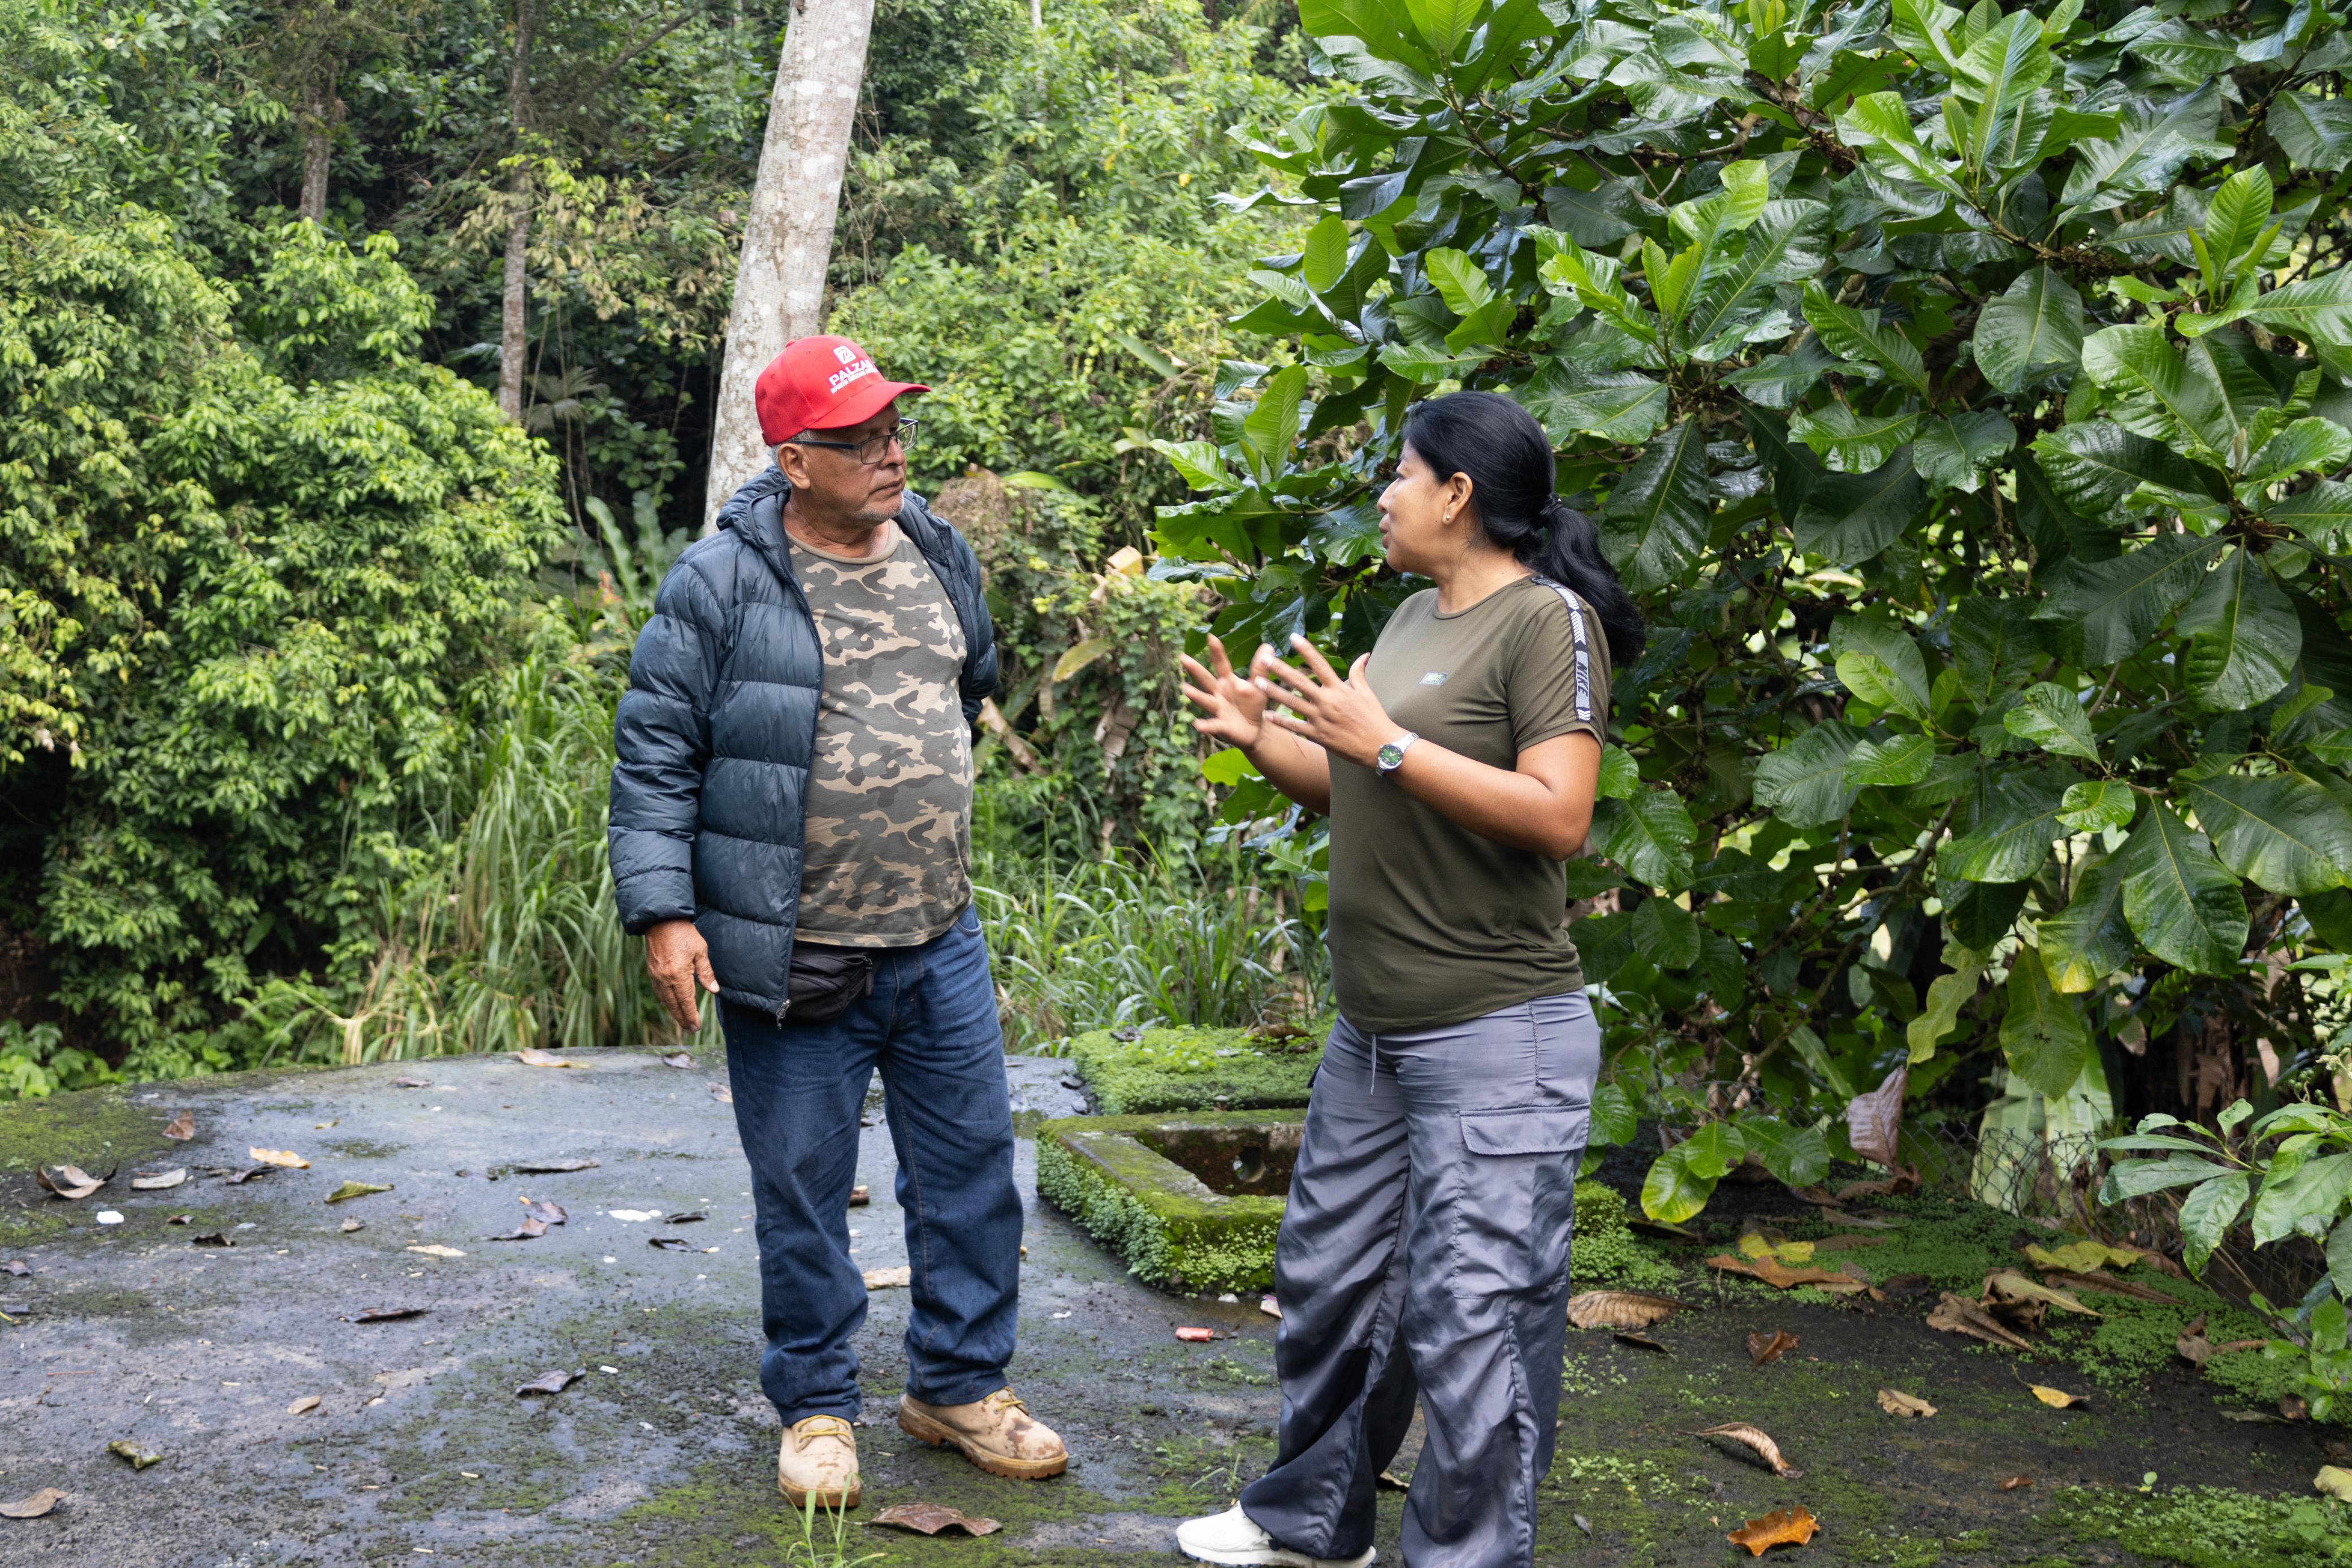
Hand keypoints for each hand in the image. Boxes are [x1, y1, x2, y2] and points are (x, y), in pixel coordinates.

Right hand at [646, 919, 718, 1033]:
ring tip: (682, 1021)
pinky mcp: (651, 971)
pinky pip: (659, 991)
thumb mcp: (700, 951)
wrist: (661, 920)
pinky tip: (671, 1005)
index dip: (691, 1016)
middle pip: (674, 1005)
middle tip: (690, 1030)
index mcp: (678, 974)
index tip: (696, 1027)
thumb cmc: (684, 933)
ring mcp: (656, 975)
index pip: (686, 1001)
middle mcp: (664, 978)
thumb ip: (706, 972)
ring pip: (665, 1000)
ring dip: (674, 1012)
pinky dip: (665, 1001)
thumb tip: (713, 990)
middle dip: (682, 1019)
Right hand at [1178, 634, 1268, 749]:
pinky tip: (1198, 725)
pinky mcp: (1222, 725)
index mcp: (1227, 681)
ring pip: (1206, 700)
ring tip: (1186, 689)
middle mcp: (1219, 693)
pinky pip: (1213, 725)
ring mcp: (1218, 709)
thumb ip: (1260, 668)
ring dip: (1196, 695)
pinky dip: (1206, 725)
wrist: (1255, 730)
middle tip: (1182, 656)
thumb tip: (1267, 645)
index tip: (1210, 636)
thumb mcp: (1258, 685)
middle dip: (1195, 669)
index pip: (1221, 664)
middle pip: (1206, 679)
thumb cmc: (1252, 705)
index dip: (1216, 651)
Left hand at [1257, 635, 1398, 768]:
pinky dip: (1281, 721)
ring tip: (1257, 682)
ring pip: (1292, 702)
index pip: (1319, 664)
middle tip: (1264, 659)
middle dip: (1281, 669)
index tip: (1293, 637)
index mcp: (1339, 688)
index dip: (1306, 649)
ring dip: (1274, 692)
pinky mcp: (1318, 735)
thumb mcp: (1367, 693)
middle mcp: (1327, 701)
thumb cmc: (1374, 718)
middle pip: (1299, 681)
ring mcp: (1321, 719)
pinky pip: (1296, 727)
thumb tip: (1364, 654)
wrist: (1380, 746)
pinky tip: (1266, 715)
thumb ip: (1359, 673)